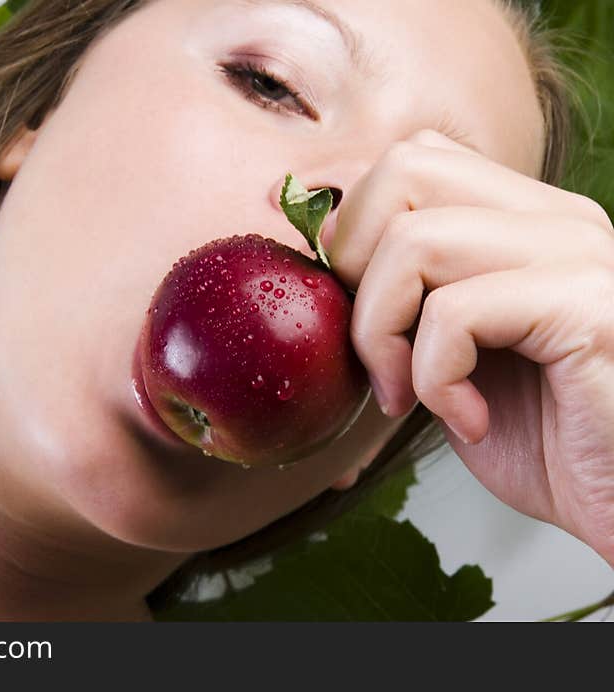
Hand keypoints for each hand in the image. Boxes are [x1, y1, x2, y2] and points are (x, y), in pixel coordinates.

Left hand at [329, 129, 613, 565]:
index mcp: (524, 221)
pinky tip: (470, 420)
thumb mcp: (454, 357)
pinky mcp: (589, 307)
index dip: (354, 231)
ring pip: (417, 240)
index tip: (355, 313)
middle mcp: (556, 220)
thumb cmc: (545, 441)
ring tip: (411, 396)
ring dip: (382, 332)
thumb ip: (405, 297)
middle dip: (356, 265)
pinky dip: (435, 378)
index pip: (413, 159)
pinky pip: (456, 313)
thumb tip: (327, 243)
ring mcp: (578, 255)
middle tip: (376, 349)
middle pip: (405, 168)